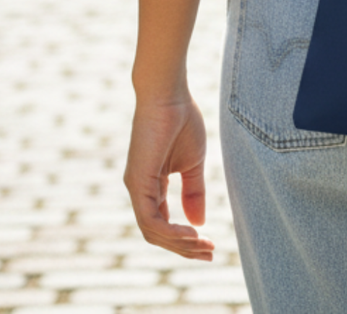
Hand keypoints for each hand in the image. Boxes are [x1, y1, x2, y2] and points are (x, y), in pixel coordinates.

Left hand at [124, 93, 215, 259]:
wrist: (169, 93)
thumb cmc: (181, 119)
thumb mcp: (193, 162)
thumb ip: (194, 192)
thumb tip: (199, 222)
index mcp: (152, 186)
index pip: (163, 223)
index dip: (185, 238)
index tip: (210, 244)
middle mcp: (140, 190)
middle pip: (157, 234)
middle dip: (184, 248)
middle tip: (209, 254)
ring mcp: (136, 187)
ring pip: (153, 232)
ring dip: (179, 244)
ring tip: (203, 245)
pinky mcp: (138, 182)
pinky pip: (151, 219)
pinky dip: (171, 232)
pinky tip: (192, 233)